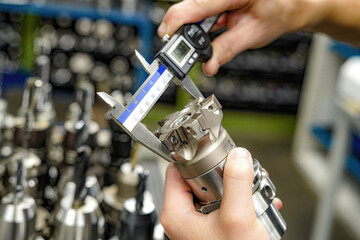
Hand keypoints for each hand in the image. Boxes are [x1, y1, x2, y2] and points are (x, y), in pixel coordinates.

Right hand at [157, 0, 317, 75]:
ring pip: (196, 10)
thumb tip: (207, 65)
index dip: (177, 21)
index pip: (197, 5)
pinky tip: (216, 31)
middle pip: (192, 8)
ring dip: (196, 29)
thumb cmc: (280, 12)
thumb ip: (227, 49)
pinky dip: (204, 25)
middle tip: (184, 53)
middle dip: (185, 31)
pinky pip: (204, 11)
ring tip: (207, 41)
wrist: (293, 3)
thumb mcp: (254, 35)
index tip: (166, 38)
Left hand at [161, 147, 282, 239]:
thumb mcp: (237, 217)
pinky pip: (226, 205)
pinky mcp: (215, 228)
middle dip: (226, 173)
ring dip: (239, 187)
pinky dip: (243, 201)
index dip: (196, 158)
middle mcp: (185, 217)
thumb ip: (237, 182)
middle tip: (242, 171)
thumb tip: (237, 156)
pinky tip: (261, 204)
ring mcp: (200, 224)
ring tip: (257, 188)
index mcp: (177, 213)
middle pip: (200, 178)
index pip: (177, 170)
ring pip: (217, 191)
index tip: (214, 152)